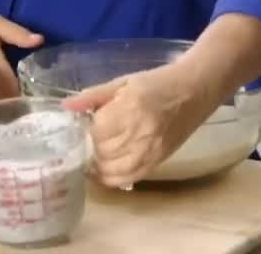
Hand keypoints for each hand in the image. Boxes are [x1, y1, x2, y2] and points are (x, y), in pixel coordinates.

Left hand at [62, 61, 219, 188]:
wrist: (195, 91)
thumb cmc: (157, 82)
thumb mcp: (123, 82)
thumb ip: (93, 96)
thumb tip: (65, 106)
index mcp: (131, 109)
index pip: (96, 131)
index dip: (87, 129)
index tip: (86, 122)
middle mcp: (141, 134)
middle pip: (102, 152)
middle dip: (91, 145)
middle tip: (91, 136)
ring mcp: (151, 151)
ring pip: (112, 170)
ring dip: (99, 163)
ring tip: (96, 152)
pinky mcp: (158, 162)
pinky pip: (128, 178)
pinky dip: (113, 177)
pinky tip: (106, 167)